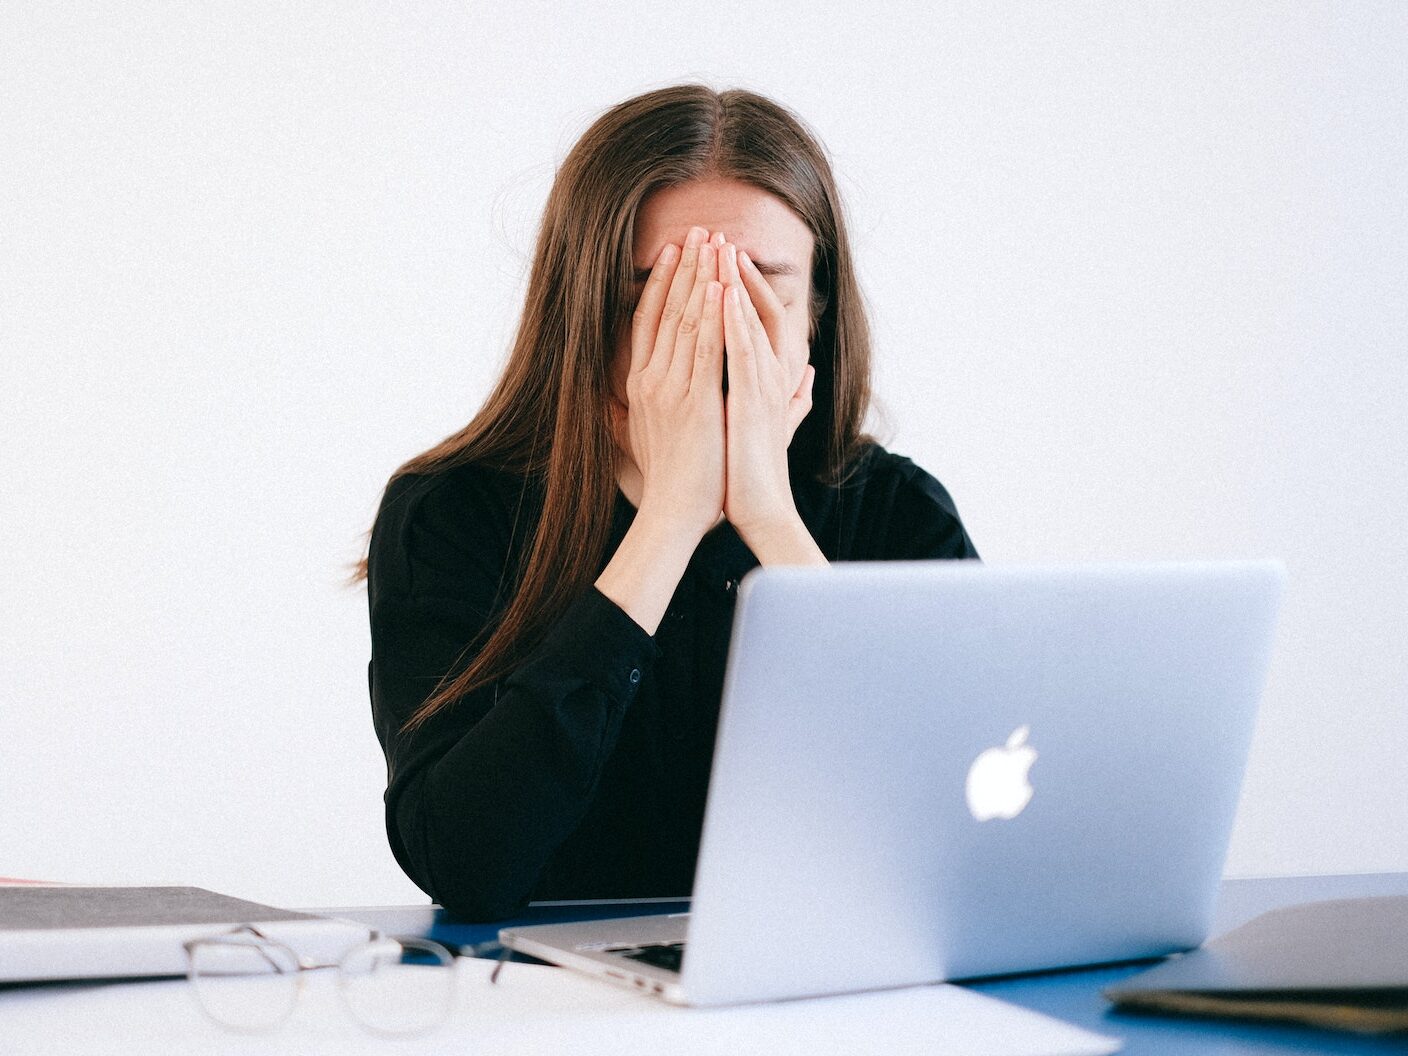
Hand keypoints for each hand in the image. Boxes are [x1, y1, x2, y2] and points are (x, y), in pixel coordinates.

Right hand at [619, 225, 726, 540]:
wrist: (674, 513)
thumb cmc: (670, 480)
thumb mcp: (648, 435)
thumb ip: (643, 408)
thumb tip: (628, 395)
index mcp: (641, 384)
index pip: (649, 320)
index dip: (662, 282)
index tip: (676, 251)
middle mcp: (650, 380)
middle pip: (666, 310)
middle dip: (685, 267)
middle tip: (699, 229)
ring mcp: (670, 389)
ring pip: (685, 321)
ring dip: (701, 277)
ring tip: (713, 242)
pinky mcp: (694, 402)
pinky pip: (704, 349)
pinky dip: (712, 315)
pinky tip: (721, 286)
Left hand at [715, 236, 815, 539]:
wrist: (760, 510)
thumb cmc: (755, 473)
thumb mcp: (771, 425)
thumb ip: (792, 399)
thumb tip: (809, 377)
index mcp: (771, 378)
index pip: (758, 319)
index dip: (741, 286)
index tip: (720, 257)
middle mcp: (772, 376)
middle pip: (754, 309)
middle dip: (734, 271)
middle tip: (715, 234)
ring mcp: (764, 387)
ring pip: (749, 322)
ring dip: (734, 283)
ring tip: (718, 247)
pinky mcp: (751, 402)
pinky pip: (741, 352)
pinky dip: (732, 321)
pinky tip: (720, 293)